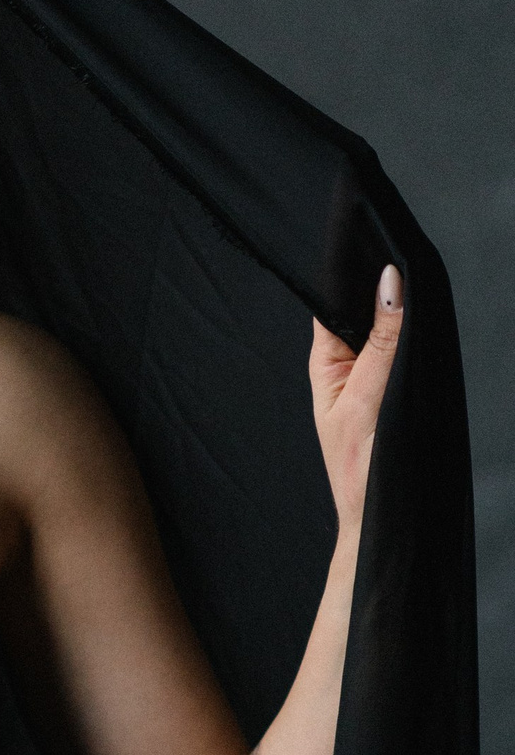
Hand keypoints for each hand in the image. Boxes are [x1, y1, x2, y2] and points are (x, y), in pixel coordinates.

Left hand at [309, 265, 401, 543]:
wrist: (381, 514)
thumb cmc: (360, 468)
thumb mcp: (368, 397)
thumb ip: (383, 342)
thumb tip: (391, 283)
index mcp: (326, 363)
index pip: (332, 304)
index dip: (348, 274)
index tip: (367, 240)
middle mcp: (350, 363)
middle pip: (365, 310)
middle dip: (381, 285)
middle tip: (403, 250)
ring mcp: (378, 373)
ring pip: (391, 326)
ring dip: (403, 305)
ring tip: (417, 273)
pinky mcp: (402, 384)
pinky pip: (408, 346)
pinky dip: (416, 328)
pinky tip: (426, 308)